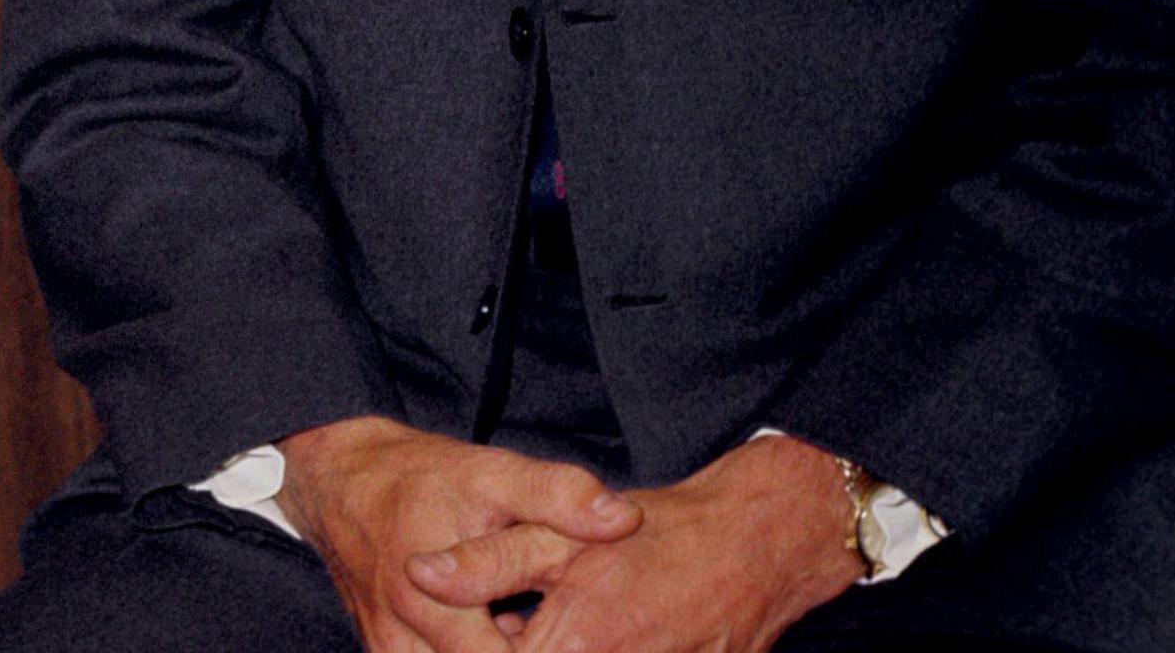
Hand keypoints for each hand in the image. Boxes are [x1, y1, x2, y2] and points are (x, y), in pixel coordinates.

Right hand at [281, 416, 642, 652]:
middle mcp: (401, 638)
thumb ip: (558, 495)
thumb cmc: (417, 476)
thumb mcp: (491, 472)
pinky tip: (498, 636)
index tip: (579, 636)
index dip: (548, 652)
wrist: (338, 479)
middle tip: (564, 632)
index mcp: (431, 598)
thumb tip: (624, 520)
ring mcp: (388, 651)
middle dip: (527, 651)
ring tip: (526, 630)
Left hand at [405, 434, 861, 652]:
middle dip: (515, 641)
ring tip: (561, 624)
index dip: (475, 643)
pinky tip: (588, 635)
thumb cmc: (659, 535)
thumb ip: (485, 562)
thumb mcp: (561, 534)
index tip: (473, 628)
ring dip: (556, 647)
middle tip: (522, 619)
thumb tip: (418, 575)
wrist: (756, 547)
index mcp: (572, 642)